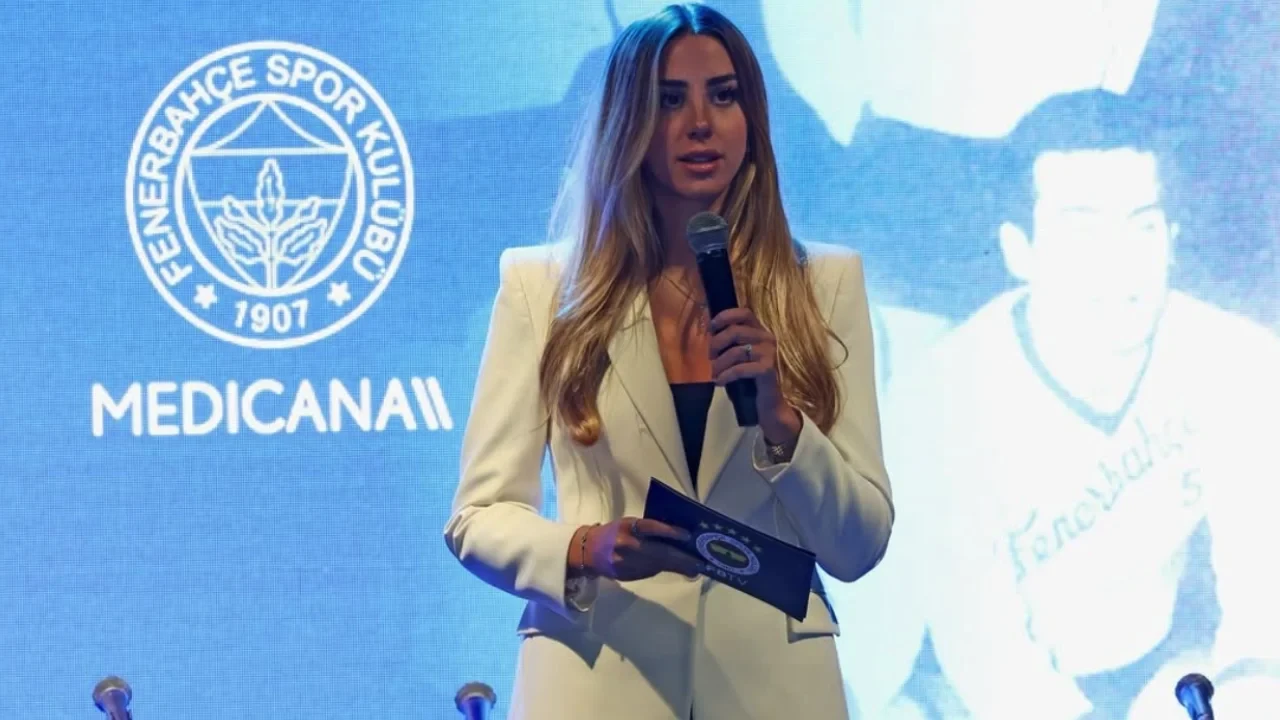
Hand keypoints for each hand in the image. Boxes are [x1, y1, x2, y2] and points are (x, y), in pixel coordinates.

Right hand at [582, 517, 701, 580]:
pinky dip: (665, 570)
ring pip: (658, 565)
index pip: (650, 528)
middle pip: (659, 553)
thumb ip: (648, 529)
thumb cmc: (613, 532)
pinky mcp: (628, 575)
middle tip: (699, 562)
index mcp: (628, 527)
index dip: (669, 531)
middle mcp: (627, 545)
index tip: (687, 535)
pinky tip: (680, 570)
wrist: (587, 551)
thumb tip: (676, 536)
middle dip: (682, 558)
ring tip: (695, 568)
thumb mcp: (628, 524)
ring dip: (679, 567)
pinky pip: (650, 572)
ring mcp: (627, 563)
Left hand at [708, 307, 801, 442]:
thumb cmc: (751, 379)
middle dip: (717, 343)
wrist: (770, 404)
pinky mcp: (768, 369)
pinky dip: (726, 375)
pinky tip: (719, 382)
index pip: (744, 313)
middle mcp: (767, 338)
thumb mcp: (740, 357)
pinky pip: (740, 368)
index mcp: (760, 332)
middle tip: (709, 357)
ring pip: (736, 351)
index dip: (725, 316)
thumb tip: (709, 336)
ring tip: (713, 373)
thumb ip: (731, 344)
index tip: (711, 328)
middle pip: (735, 331)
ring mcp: (769, 353)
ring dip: (719, 363)